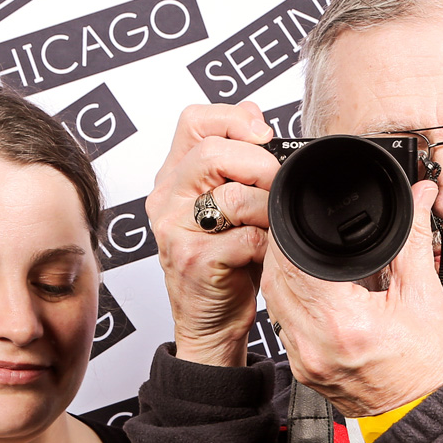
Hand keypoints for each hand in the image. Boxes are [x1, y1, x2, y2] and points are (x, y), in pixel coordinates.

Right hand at [146, 102, 281, 366]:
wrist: (209, 324)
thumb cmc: (223, 264)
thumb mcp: (227, 205)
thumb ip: (236, 161)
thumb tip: (257, 118)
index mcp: (173, 178)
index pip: (195, 121)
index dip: (234, 119)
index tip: (263, 137)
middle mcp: (167, 200)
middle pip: (212, 151)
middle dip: (259, 164)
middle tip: (276, 185)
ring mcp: (176, 231)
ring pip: (231, 195)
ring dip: (266, 209)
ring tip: (270, 224)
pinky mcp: (194, 261)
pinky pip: (244, 238)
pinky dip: (265, 245)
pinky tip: (263, 253)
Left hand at [262, 180, 442, 416]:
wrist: (422, 412)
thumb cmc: (425, 363)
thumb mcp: (423, 295)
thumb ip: (412, 239)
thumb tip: (418, 197)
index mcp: (343, 321)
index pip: (294, 261)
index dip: (293, 233)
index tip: (304, 218)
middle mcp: (313, 343)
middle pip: (277, 278)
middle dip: (285, 250)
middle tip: (305, 232)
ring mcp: (302, 360)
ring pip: (274, 300)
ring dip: (284, 275)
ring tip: (309, 260)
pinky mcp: (300, 370)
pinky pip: (282, 324)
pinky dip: (291, 302)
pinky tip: (311, 293)